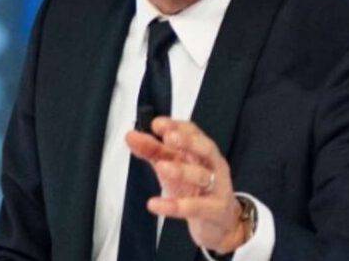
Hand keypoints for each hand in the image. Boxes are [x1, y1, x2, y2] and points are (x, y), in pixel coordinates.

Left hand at [125, 116, 248, 253]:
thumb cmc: (195, 189)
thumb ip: (152, 151)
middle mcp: (213, 165)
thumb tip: (130, 136)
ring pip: (202, 176)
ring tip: (161, 167)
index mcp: (203, 151)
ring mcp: (217, 187)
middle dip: (188, 141)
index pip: (193, 132)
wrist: (217, 223)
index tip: (157, 124)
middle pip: (205, 148)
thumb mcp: (172, 167)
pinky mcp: (215, 210)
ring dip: (182, 170)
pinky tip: (155, 204)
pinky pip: (195, 207)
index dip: (176, 126)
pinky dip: (174, 205)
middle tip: (169, 137)